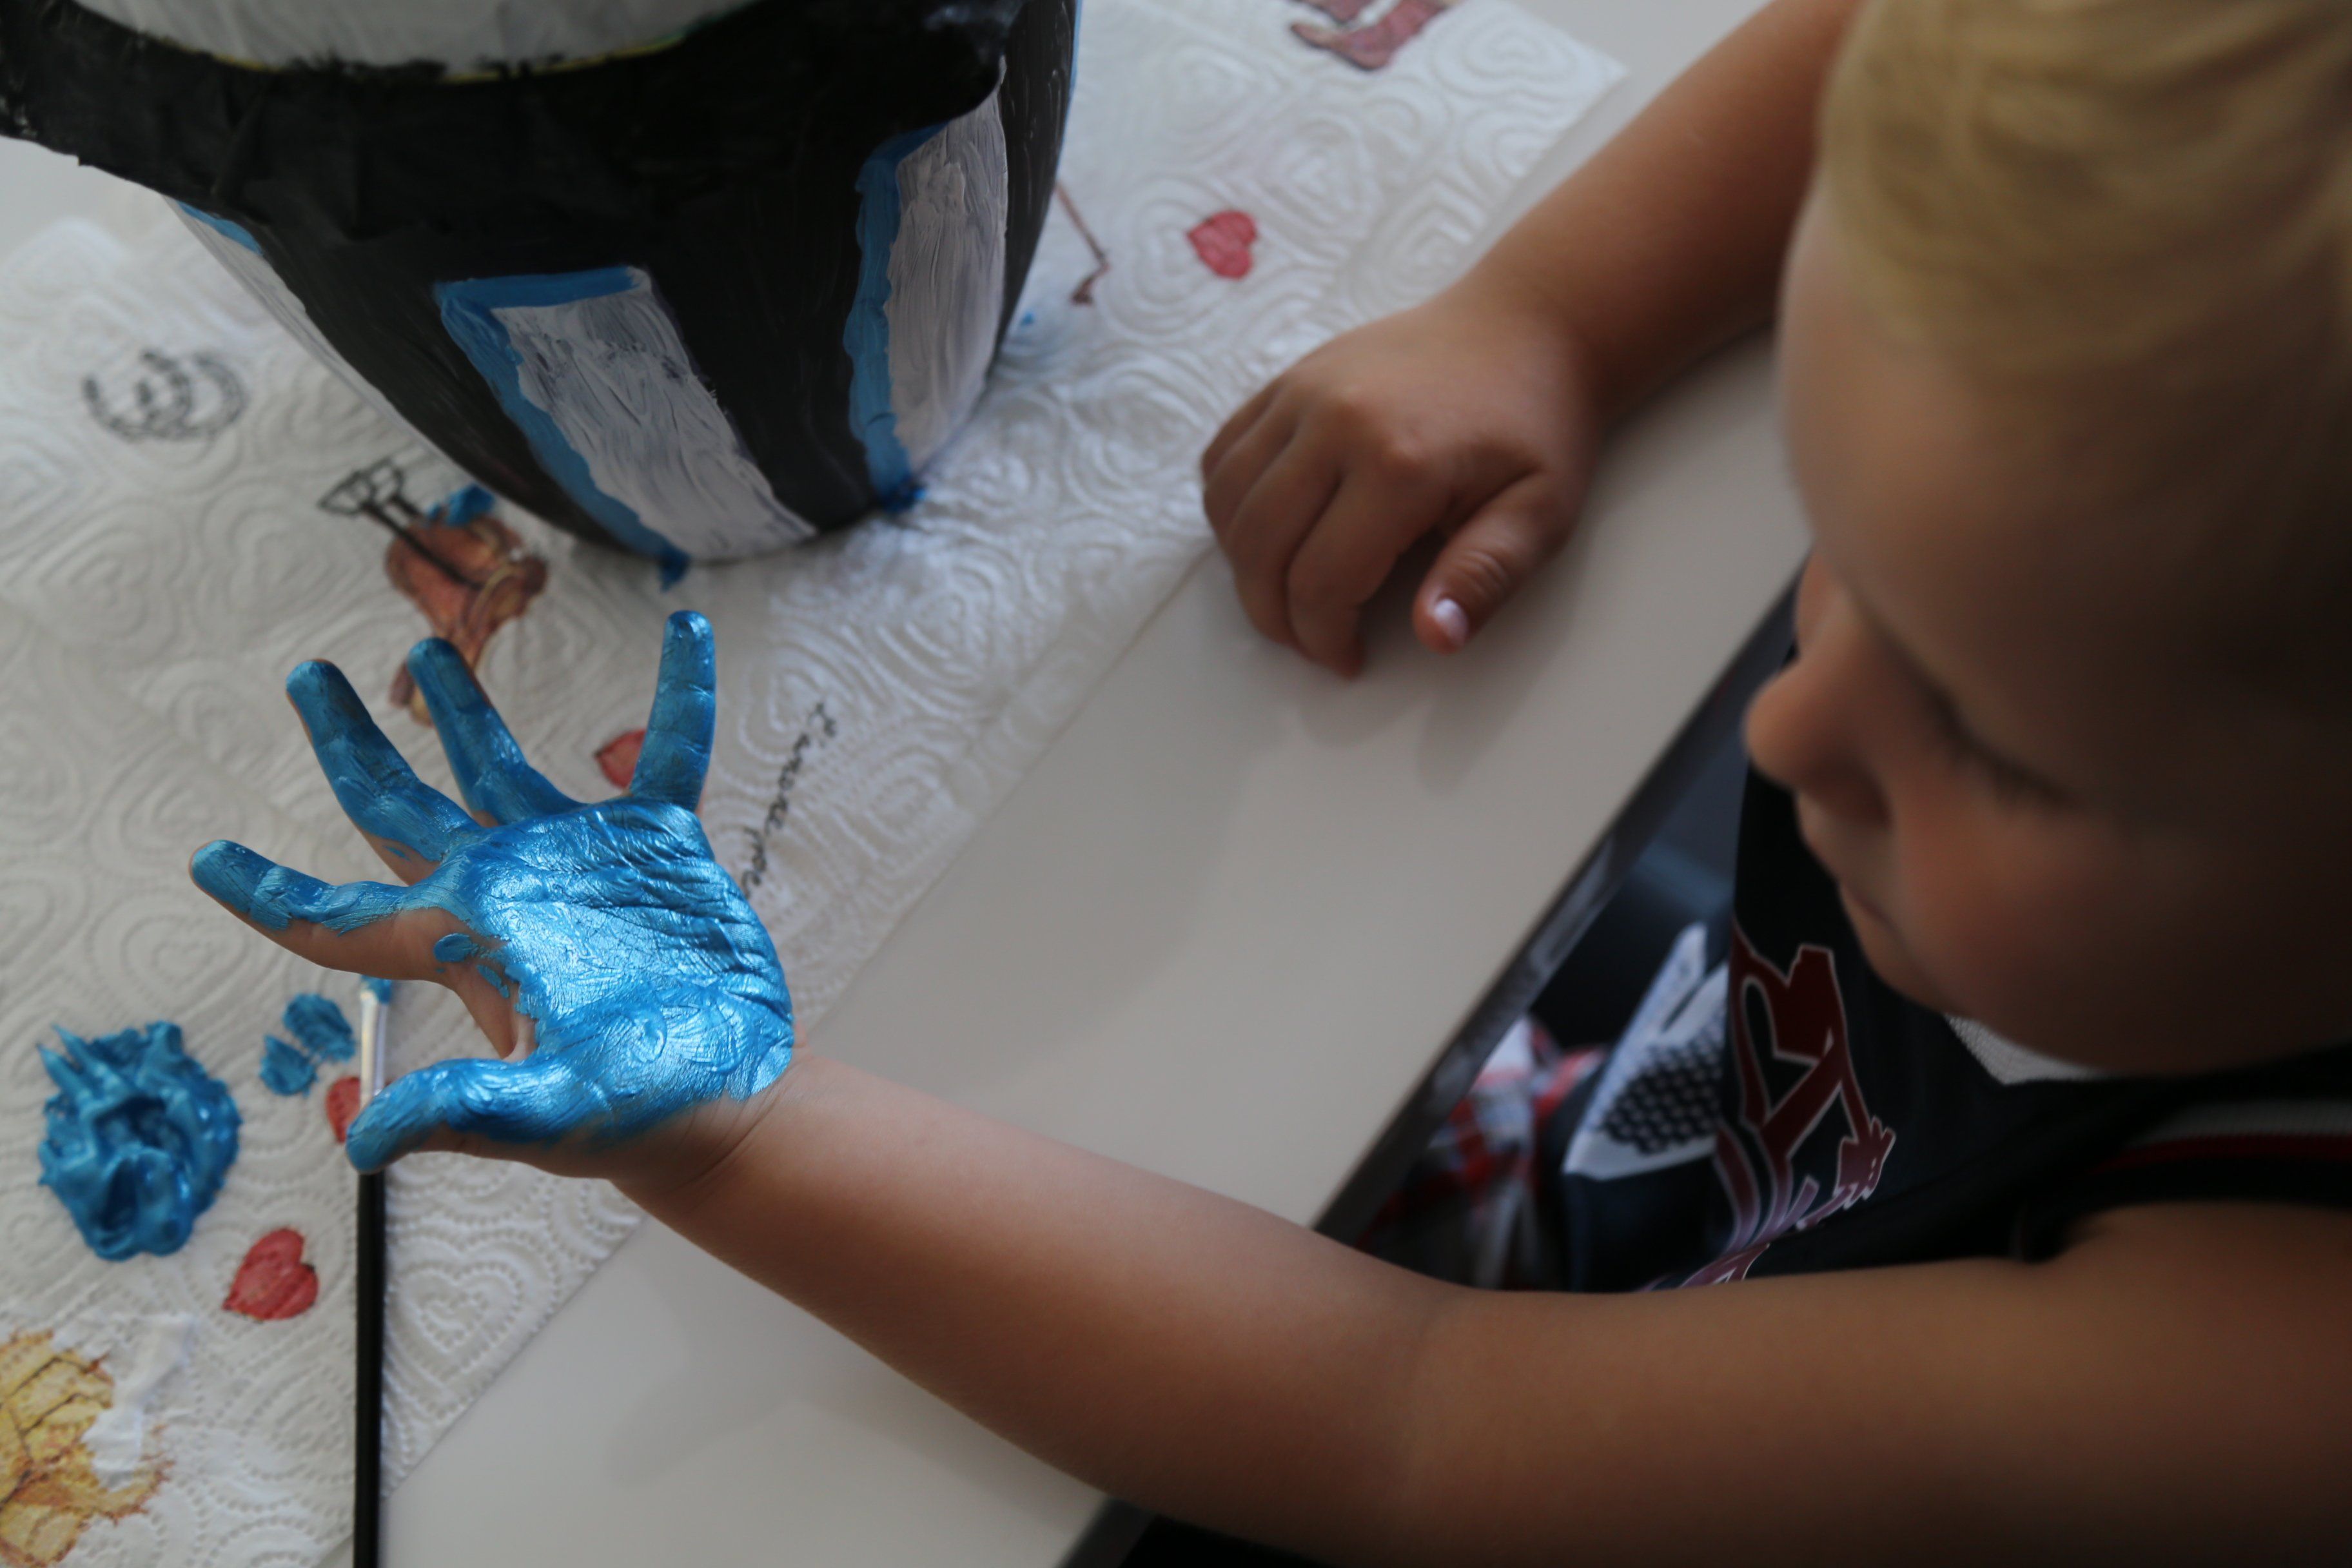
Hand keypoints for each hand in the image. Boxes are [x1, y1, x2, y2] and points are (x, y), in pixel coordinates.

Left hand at [189, 611, 792, 1189]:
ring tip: (428, 654)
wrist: (732, 1100)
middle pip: (399, 808)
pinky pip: (668, 752)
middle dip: (350, 742)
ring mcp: (580, 860)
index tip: (206, 859)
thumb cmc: (638, 1115)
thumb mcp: (546, 1115)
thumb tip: (363, 1140)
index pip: (336, 921)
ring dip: (464, 707)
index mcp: (459, 944)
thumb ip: (462, 1114)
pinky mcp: (659, 846)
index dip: (267, 891)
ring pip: (502, 766)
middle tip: (306, 677)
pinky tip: (683, 632)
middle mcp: (505, 889)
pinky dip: (679, 693)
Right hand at [1200, 275, 1604, 675]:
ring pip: (1228, 505)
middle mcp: (1335, 421)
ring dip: (1244, 567)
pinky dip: (1230, 508)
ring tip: (1289, 592)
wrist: (1526, 325)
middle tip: (1311, 638)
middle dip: (1275, 616)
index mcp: (1400, 463)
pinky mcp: (1288, 379)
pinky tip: (1271, 534)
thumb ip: (1485, 576)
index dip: (1324, 639)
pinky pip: (1222, 456)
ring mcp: (1302, 392)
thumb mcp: (1540, 511)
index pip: (1322, 583)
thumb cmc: (1537, 426)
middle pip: (1260, 549)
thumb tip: (1435, 637)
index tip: (1348, 659)